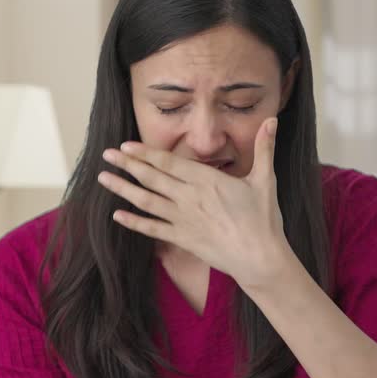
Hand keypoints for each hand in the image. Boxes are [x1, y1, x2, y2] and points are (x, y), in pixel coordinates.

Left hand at [97, 117, 290, 289]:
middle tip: (107, 154)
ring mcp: (184, 219)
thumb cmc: (264, 219)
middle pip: (152, 178)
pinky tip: (117, 215)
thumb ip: (264, 148)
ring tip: (104, 178)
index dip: (146, 153)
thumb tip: (272, 120)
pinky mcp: (183, 239)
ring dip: (123, 189)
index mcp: (207, 181)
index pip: (169, 163)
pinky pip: (153, 229)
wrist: (260, 258)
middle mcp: (190, 198)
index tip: (126, 145)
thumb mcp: (265, 180)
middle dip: (128, 165)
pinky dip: (134, 222)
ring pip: (147, 201)